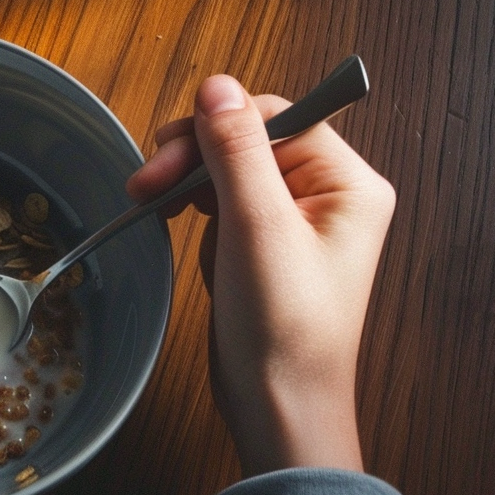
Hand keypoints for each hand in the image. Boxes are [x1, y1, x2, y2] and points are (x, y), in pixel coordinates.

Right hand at [127, 75, 394, 476]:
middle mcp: (329, 197)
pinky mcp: (267, 249)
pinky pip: (225, 207)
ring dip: (188, 184)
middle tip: (146, 183)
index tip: (166, 152)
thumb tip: (216, 85)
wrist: (278, 408)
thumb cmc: (282, 330)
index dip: (218, 127)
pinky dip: (197, 214)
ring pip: (231, 172)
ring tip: (151, 206)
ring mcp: (297, 224)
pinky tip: (182, 233)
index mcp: (349, 184)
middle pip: (250, 141)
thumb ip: (236, 151)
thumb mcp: (255, 228)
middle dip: (195, 158)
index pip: (278, 117)